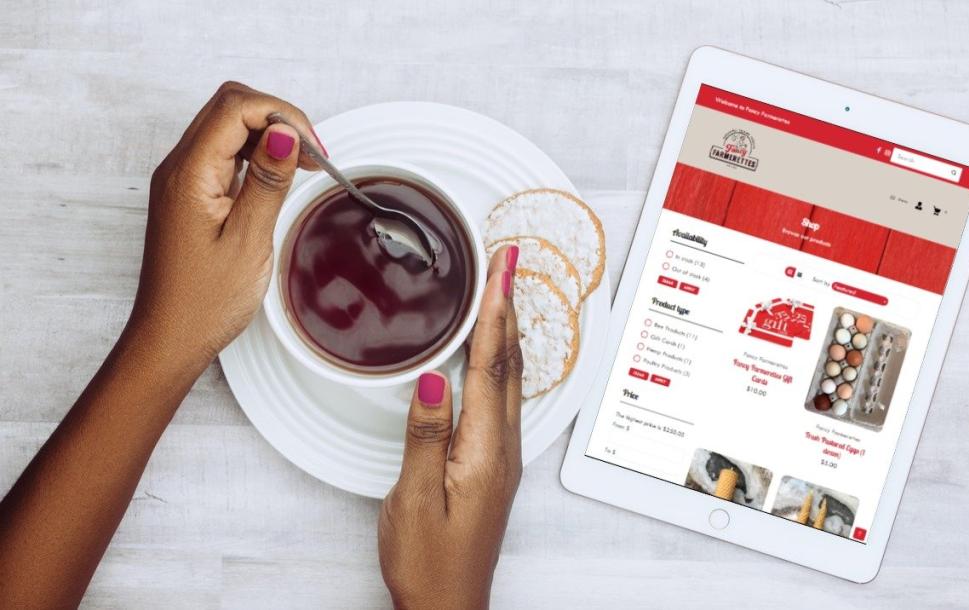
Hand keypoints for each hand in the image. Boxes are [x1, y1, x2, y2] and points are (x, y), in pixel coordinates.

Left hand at [131, 81, 324, 363]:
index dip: (283, 116)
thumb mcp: (248, 239)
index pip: (236, 108)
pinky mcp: (191, 194)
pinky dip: (257, 155)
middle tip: (313, 154)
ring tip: (304, 166)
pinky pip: (225, 154)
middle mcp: (179, 168)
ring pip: (228, 126)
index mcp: (189, 174)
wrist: (170, 337)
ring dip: (270, 135)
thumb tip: (286, 133)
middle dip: (278, 118)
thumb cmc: (204, 301)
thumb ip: (268, 180)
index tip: (314, 149)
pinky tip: (279, 178)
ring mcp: (183, 180)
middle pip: (230, 107)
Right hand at [379, 246, 522, 609]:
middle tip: (507, 262)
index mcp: (484, 450)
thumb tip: (434, 378)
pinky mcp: (492, 464)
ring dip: (506, 332)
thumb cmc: (428, 561)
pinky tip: (491, 356)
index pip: (490, 365)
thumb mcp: (415, 499)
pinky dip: (498, 363)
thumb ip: (425, 435)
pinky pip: (502, 398)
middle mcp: (502, 448)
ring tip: (502, 293)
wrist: (448, 606)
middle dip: (508, 308)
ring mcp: (501, 456)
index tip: (501, 267)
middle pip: (509, 364)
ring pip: (509, 379)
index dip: (495, 312)